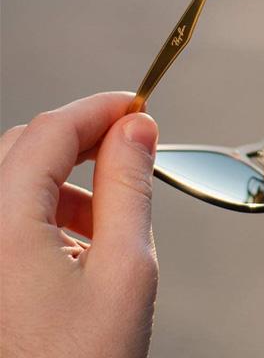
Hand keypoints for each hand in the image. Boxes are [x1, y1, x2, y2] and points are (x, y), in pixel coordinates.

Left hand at [0, 93, 158, 357]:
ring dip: (61, 181)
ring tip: (104, 219)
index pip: (52, 129)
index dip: (102, 107)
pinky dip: (38, 213)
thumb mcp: (125, 270)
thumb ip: (131, 186)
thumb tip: (137, 131)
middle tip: (129, 152)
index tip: (138, 106)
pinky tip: (71, 251)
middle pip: (24, 147)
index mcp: (1, 224)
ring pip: (9, 181)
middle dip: (82, 142)